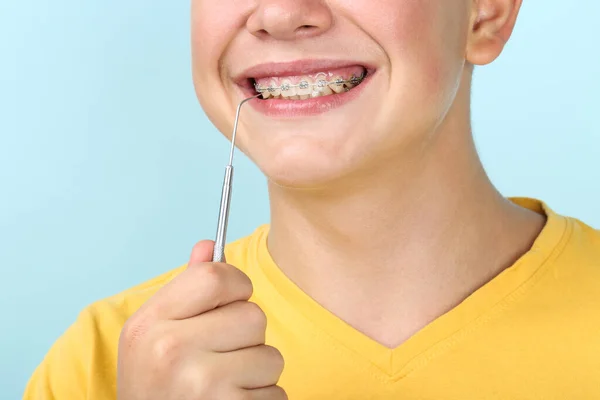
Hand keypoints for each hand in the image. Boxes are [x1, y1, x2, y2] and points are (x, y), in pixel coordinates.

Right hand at [117, 240, 285, 398]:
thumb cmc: (154, 384)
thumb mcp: (151, 334)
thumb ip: (183, 289)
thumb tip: (209, 245)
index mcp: (151, 323)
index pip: (217, 276)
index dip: (236, 286)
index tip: (231, 301)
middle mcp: (172, 351)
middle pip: (253, 316)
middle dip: (246, 336)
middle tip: (219, 356)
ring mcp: (202, 387)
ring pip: (271, 356)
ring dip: (256, 372)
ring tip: (222, 386)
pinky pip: (276, 393)